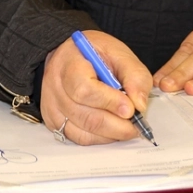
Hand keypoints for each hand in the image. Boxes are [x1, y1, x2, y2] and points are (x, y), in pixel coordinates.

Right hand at [40, 31, 152, 145]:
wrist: (71, 56)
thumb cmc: (94, 54)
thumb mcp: (118, 53)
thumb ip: (134, 76)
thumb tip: (140, 105)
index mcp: (68, 63)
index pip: (84, 89)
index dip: (109, 102)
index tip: (131, 109)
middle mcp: (54, 87)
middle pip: (84, 116)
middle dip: (116, 125)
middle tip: (136, 125)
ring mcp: (52, 106)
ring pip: (82, 132)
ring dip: (110, 134)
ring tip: (126, 126)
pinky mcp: (54, 120)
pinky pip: (78, 138)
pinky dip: (99, 138)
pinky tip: (110, 129)